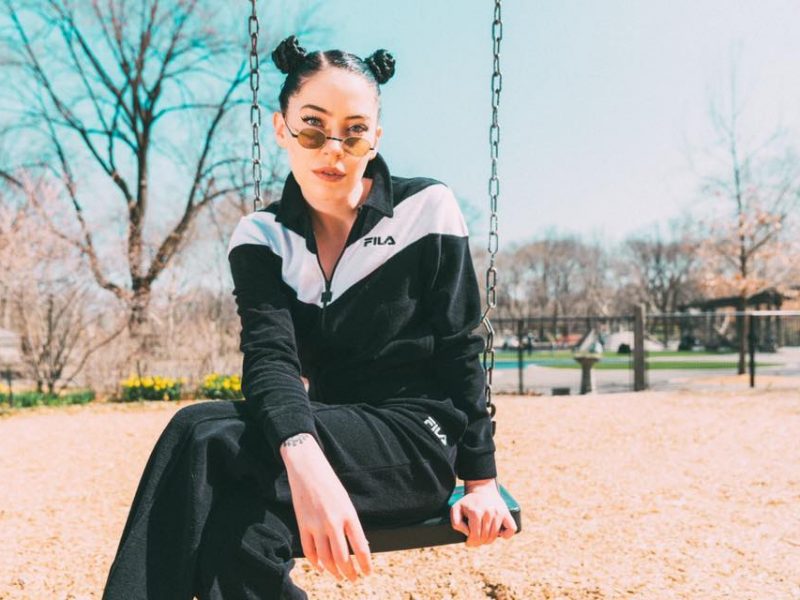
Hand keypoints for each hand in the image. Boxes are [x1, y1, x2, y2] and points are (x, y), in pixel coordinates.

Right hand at [280, 433, 371, 582]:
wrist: (307, 468)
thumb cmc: (330, 483)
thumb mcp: (346, 501)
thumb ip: (351, 524)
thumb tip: (360, 546)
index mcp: (349, 514)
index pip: (361, 547)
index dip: (365, 565)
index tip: (368, 573)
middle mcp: (333, 522)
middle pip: (343, 558)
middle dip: (350, 573)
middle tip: (354, 579)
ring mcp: (316, 524)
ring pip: (326, 559)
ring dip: (334, 572)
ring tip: (339, 577)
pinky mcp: (302, 525)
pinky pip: (309, 551)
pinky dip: (315, 563)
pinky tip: (321, 567)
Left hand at [450, 479, 516, 546]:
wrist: (482, 490)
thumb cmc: (468, 502)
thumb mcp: (456, 509)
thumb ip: (456, 523)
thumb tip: (468, 532)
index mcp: (475, 512)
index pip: (475, 536)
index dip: (471, 543)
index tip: (469, 542)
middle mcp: (488, 512)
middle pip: (485, 537)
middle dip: (479, 542)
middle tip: (476, 539)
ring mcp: (499, 512)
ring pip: (495, 536)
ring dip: (489, 540)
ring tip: (484, 535)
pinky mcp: (507, 513)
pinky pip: (511, 529)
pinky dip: (506, 534)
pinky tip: (499, 532)